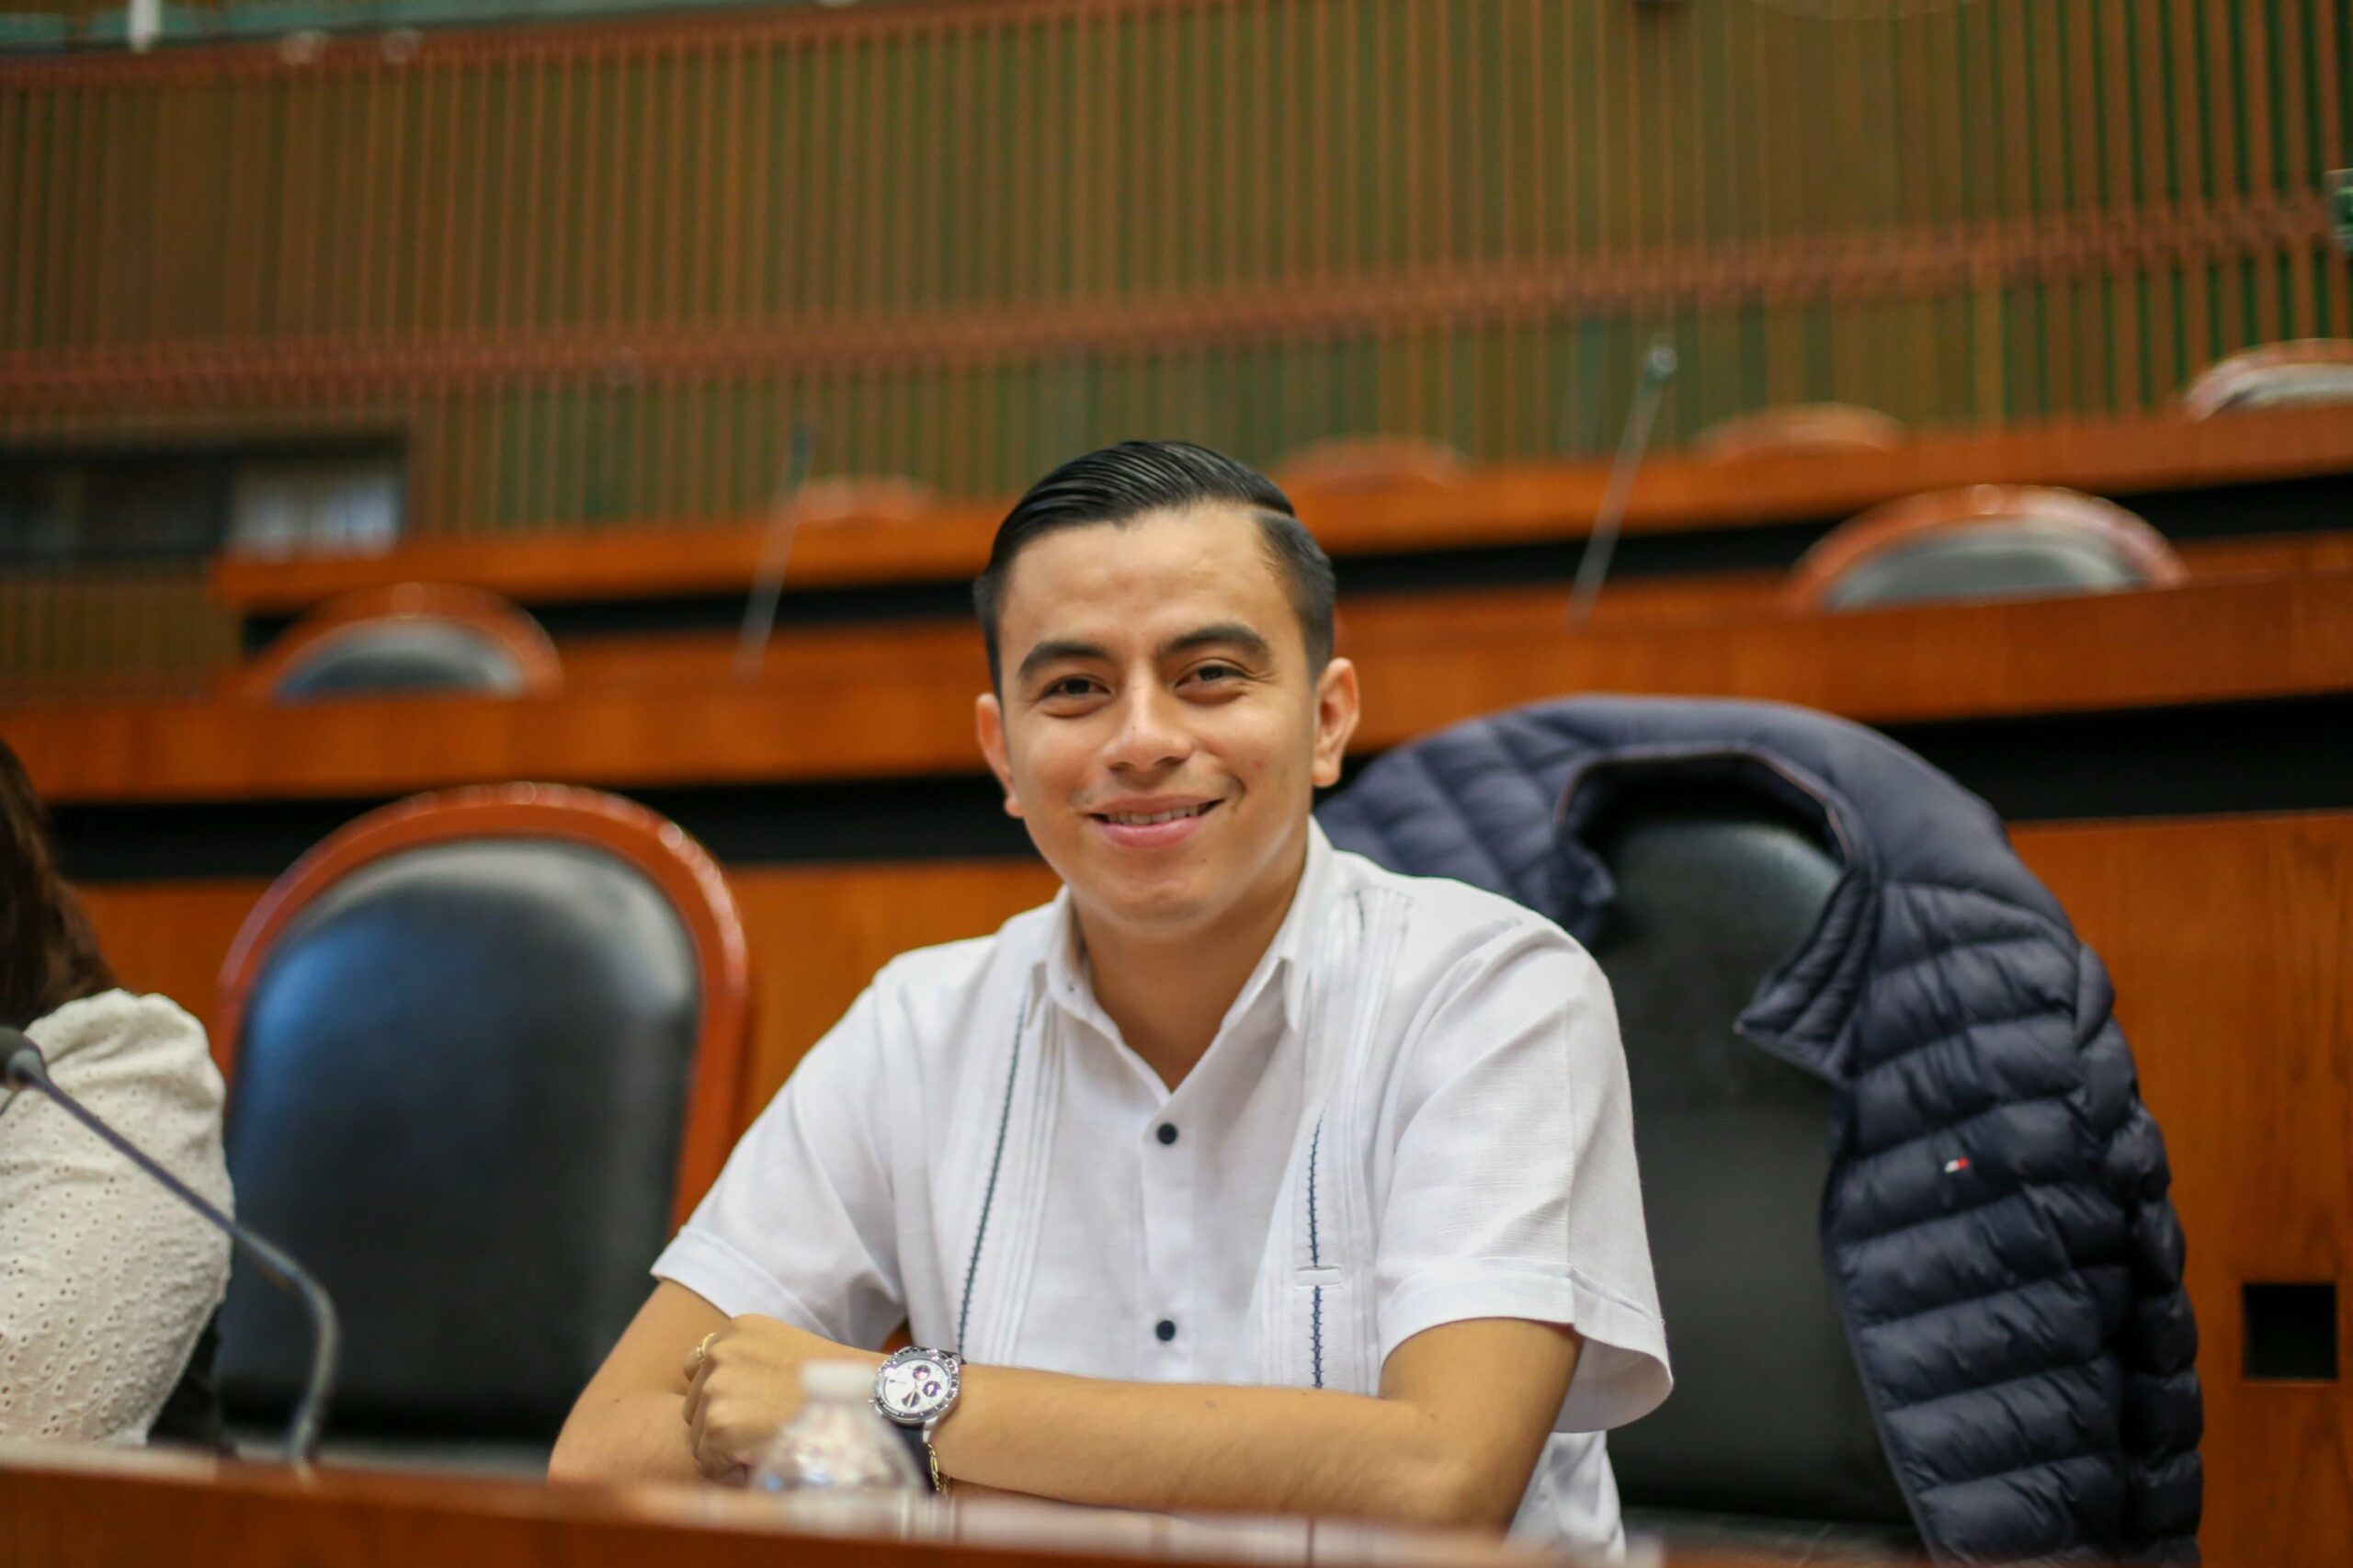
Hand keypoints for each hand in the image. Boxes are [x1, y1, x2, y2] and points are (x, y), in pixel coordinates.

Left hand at [681, 1315, 876, 1482]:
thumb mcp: (784, 1351)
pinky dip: (730, 1470)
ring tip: (766, 1444)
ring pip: (699, 1436)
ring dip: (724, 1448)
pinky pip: (708, 1462)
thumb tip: (722, 1398)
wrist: (861, 1400)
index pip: (698, 1367)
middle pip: (693, 1404)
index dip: (721, 1395)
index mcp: (737, 1329)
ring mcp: (716, 1386)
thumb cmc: (832, 1384)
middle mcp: (720, 1351)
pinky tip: (762, 1459)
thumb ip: (748, 1364)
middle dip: (720, 1423)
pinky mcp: (719, 1423)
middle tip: (761, 1432)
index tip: (746, 1408)